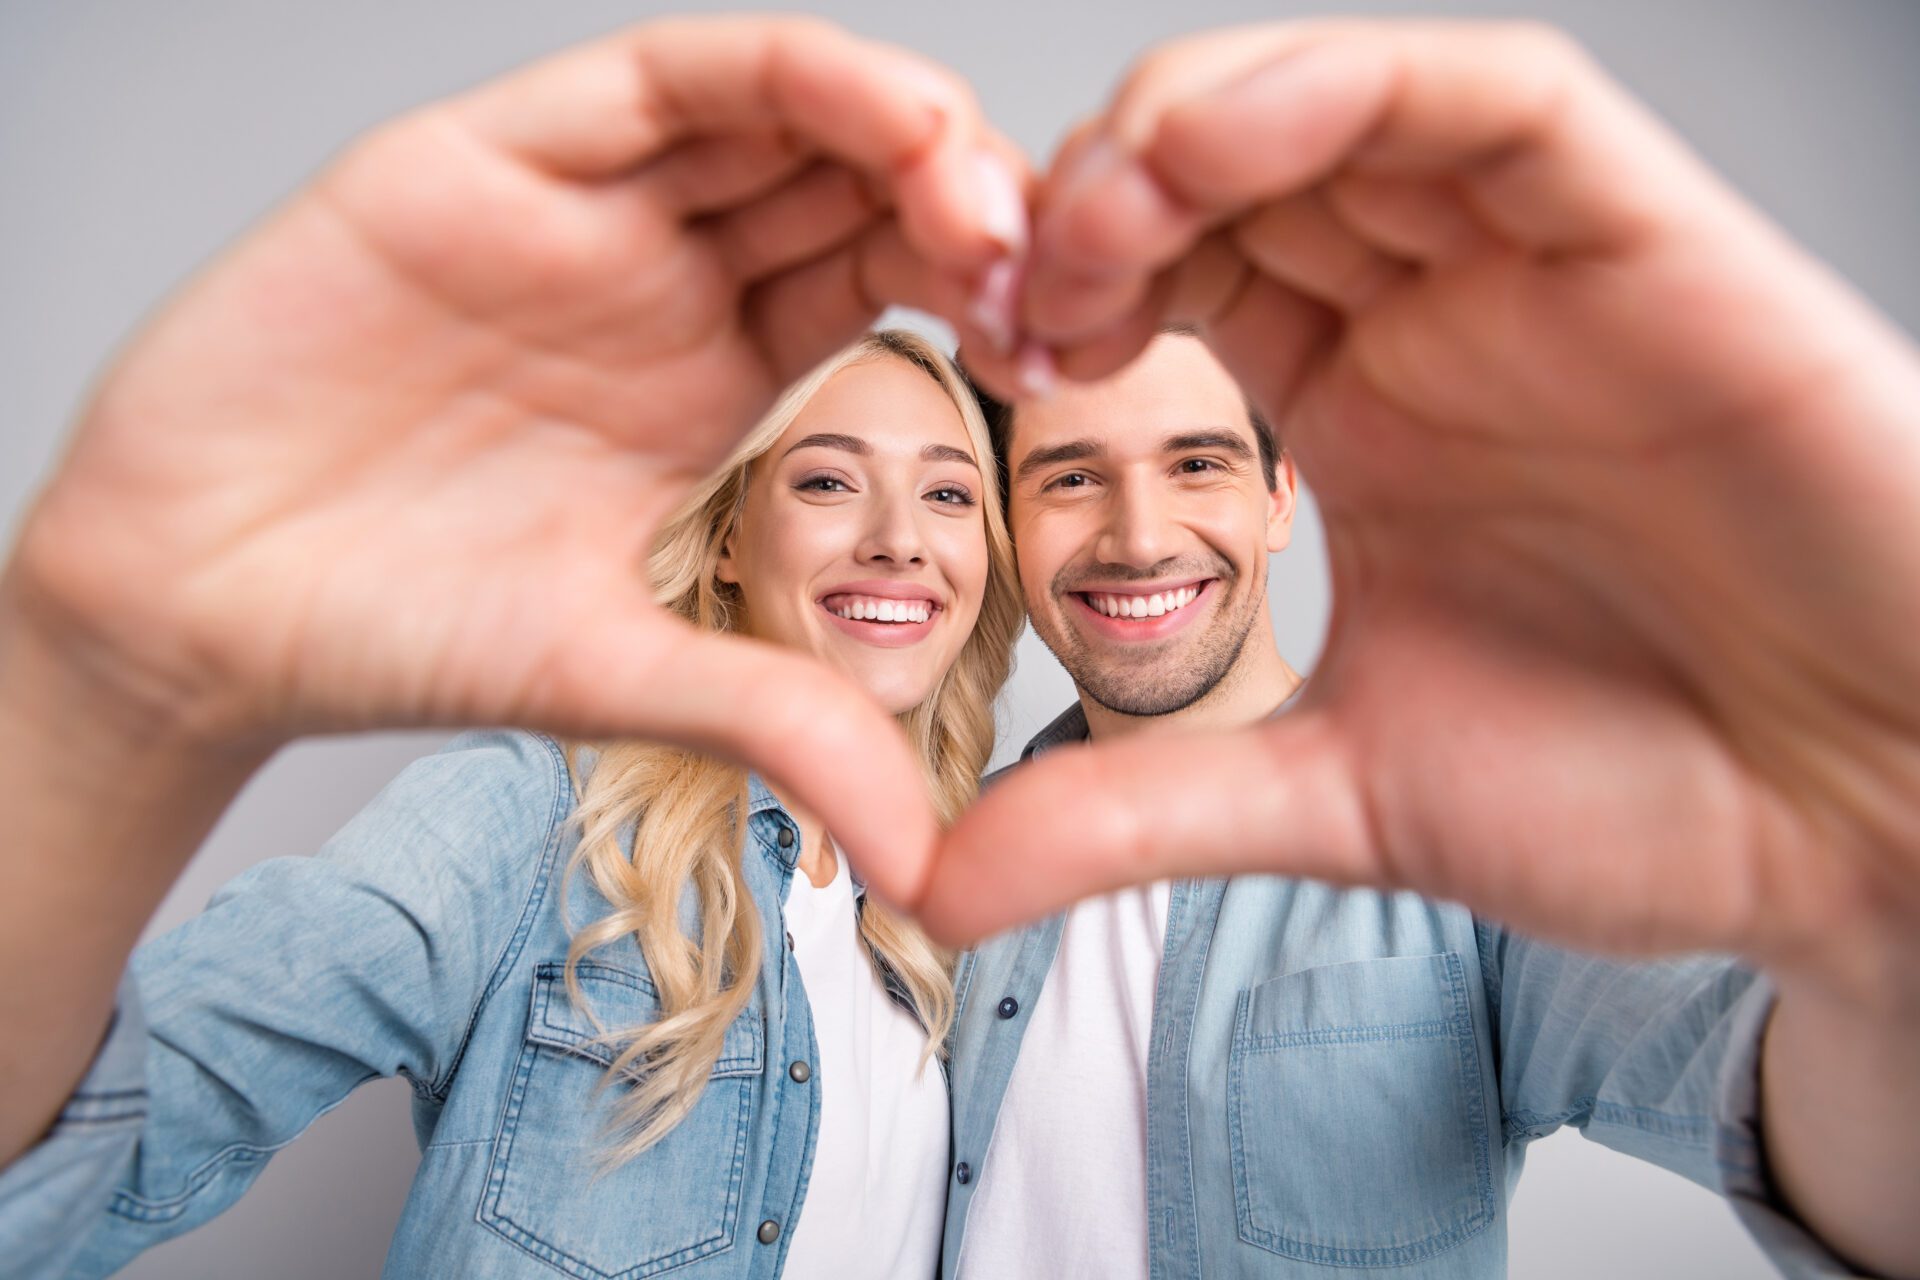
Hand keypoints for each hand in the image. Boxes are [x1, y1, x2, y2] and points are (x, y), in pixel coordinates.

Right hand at [5, 16, 1026, 900]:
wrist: (194, 604)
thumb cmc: (395, 625)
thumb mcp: (626, 675)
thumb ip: (778, 723)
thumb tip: (933, 861)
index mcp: (721, 372)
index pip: (892, 284)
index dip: (992, 294)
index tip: (1071, 348)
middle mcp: (668, 274)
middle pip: (860, 180)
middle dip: (973, 198)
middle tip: (1058, 258)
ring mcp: (586, 207)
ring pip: (779, 108)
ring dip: (899, 121)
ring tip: (978, 187)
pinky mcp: (487, 158)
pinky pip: (654, 81)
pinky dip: (772, 77)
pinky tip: (866, 115)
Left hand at [922, 22, 1919, 1003]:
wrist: (1865, 832)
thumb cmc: (1646, 798)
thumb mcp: (1338, 797)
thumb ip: (1141, 811)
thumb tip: (945, 880)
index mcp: (1359, 418)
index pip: (1176, 280)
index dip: (1055, 284)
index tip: (977, 342)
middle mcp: (1435, 325)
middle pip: (1231, 175)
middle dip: (1094, 196)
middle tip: (1004, 273)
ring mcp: (1537, 277)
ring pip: (1344, 106)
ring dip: (1192, 125)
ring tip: (1094, 209)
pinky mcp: (1654, 245)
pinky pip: (1499, 106)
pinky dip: (1358, 89)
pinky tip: (1231, 138)